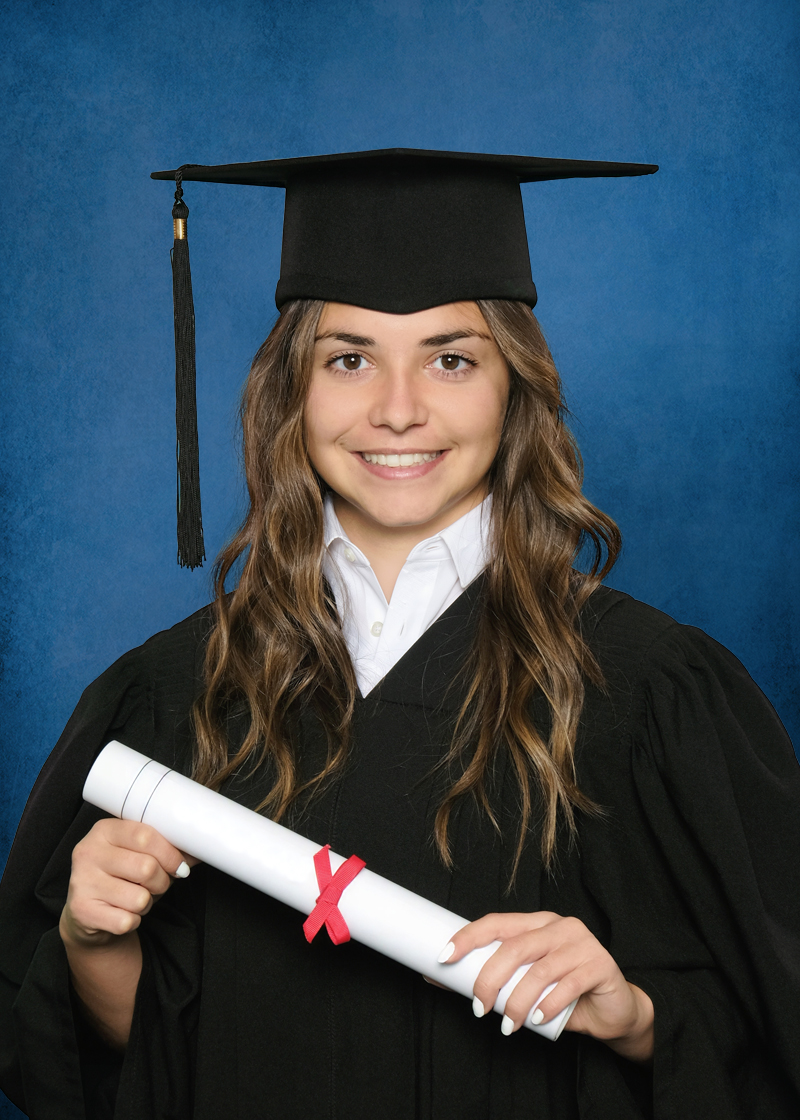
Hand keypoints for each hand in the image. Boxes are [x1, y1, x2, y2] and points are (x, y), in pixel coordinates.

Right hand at [59, 818, 196, 949]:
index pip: (145, 836)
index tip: (179, 866)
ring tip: (135, 898)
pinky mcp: (81, 910)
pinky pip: (127, 920)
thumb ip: (168, 849)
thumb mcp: (140, 855)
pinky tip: (121, 913)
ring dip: (146, 903)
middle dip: (161, 881)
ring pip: (139, 897)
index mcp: (104, 830)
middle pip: (146, 867)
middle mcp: (88, 852)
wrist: (88, 913)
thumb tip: (202, 846)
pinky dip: (133, 921)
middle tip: (157, 885)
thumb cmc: (122, 878)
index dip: (170, 854)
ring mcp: (81, 881)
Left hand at [441, 911, 653, 1062]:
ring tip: (509, 1026)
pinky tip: (536, 1020)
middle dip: (490, 979)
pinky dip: (547, 1005)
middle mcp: (560, 926)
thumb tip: (437, 979)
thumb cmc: (563, 994)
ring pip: (539, 971)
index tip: (444, 957)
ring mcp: (582, 943)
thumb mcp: (525, 983)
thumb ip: (494, 979)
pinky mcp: (600, 965)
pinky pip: (568, 985)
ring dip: (517, 1003)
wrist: (613, 1010)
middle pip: (515, 947)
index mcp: (538, 922)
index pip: (497, 922)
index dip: (468, 937)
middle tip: (479, 1008)